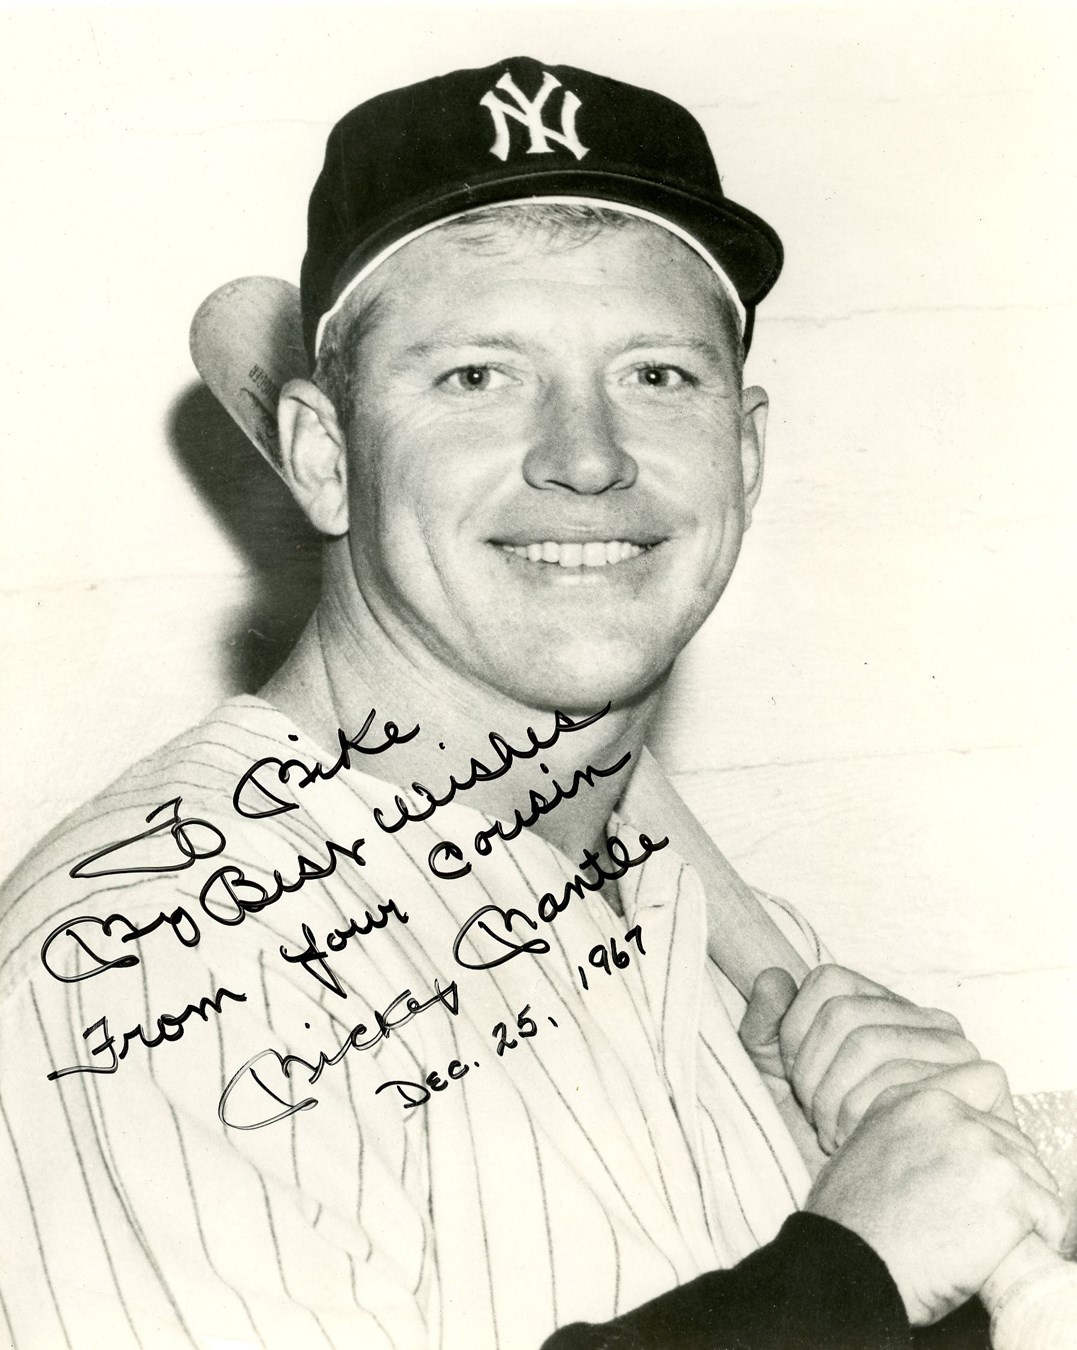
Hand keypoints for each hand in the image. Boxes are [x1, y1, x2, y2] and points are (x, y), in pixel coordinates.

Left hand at [739, 964, 990, 1151]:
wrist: (866, 1215)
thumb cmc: (821, 1139)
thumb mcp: (776, 1081)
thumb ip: (764, 1027)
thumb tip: (773, 977)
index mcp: (884, 1005)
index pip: (827, 982)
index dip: (795, 1033)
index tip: (794, 1081)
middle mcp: (926, 1017)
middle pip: (844, 1014)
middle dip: (812, 1075)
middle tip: (814, 1119)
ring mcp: (958, 1047)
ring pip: (870, 1044)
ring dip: (836, 1101)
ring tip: (835, 1136)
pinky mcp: (983, 1082)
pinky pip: (911, 1081)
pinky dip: (871, 1116)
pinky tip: (864, 1144)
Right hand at [805, 1068, 1068, 1325]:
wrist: (850, 1263)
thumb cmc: (848, 1222)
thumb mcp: (860, 1149)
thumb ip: (905, 1135)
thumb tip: (938, 1151)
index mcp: (911, 1099)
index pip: (980, 1096)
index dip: (984, 1138)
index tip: (974, 1171)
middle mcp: (948, 1112)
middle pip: (1012, 1139)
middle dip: (1006, 1176)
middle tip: (982, 1213)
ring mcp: (981, 1147)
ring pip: (1035, 1174)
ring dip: (1022, 1206)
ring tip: (991, 1235)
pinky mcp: (1006, 1188)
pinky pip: (1050, 1212)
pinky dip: (1039, 1235)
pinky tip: (1006, 1249)